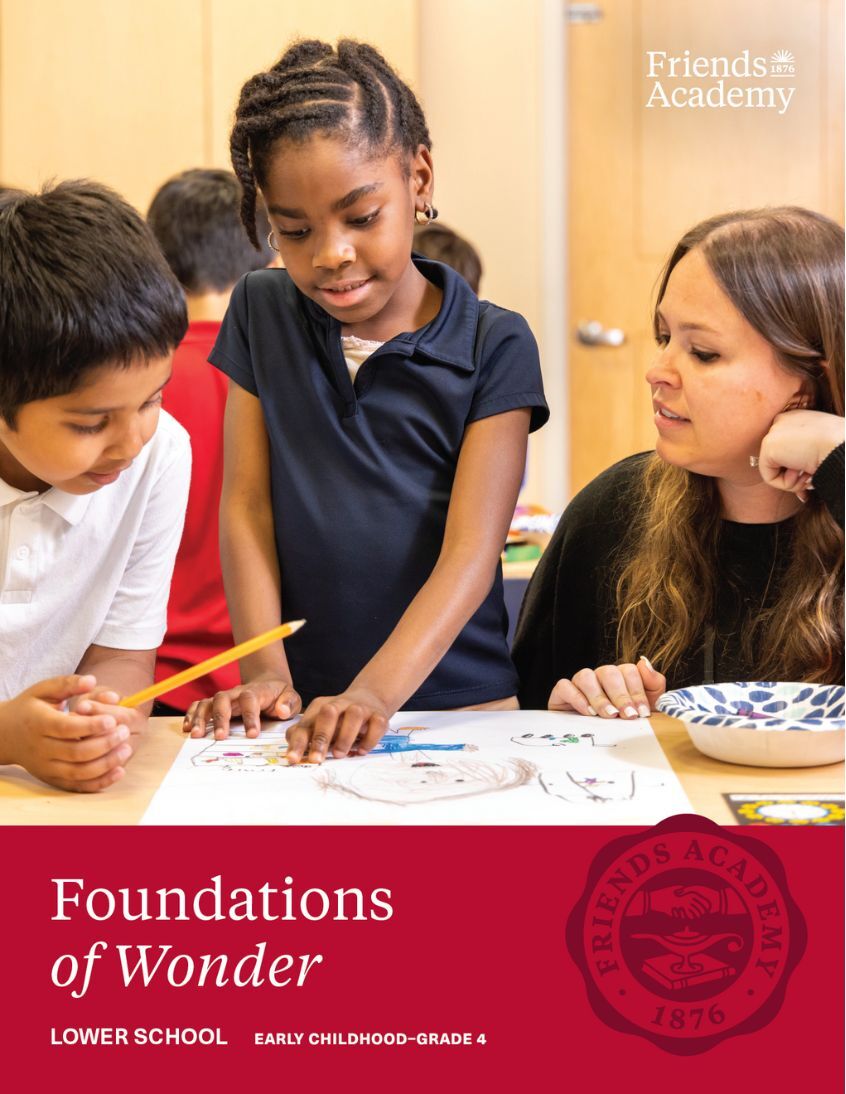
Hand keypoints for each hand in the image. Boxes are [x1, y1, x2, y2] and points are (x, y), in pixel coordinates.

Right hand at [0, 675, 132, 791]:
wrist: (4, 735)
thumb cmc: (29, 708)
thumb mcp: (43, 690)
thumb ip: (67, 684)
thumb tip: (92, 680)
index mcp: (38, 724)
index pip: (66, 728)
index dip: (91, 726)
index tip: (112, 720)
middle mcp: (41, 749)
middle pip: (76, 752)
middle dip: (104, 744)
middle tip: (124, 732)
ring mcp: (46, 767)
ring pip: (79, 772)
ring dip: (106, 764)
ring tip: (126, 749)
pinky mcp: (52, 779)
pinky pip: (78, 786)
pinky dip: (100, 782)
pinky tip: (119, 771)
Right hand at [183, 677, 301, 738]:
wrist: (268, 687)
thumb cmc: (279, 696)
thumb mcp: (291, 698)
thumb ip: (289, 703)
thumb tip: (281, 710)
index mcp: (256, 691)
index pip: (250, 699)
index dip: (250, 716)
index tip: (252, 735)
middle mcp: (236, 693)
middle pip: (223, 699)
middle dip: (220, 718)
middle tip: (220, 737)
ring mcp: (224, 698)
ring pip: (208, 702)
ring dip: (200, 717)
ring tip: (195, 735)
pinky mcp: (215, 705)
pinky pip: (199, 706)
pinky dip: (191, 714)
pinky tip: (187, 728)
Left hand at [285, 687, 390, 763]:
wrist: (369, 698)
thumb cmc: (339, 718)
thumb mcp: (320, 723)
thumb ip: (305, 736)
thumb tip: (291, 753)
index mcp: (321, 707)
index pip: (306, 724)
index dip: (298, 742)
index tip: (293, 758)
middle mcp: (340, 704)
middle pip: (328, 713)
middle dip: (321, 737)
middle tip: (316, 759)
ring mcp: (361, 708)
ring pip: (354, 715)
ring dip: (345, 736)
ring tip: (339, 754)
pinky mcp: (378, 715)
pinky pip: (376, 724)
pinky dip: (369, 739)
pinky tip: (361, 751)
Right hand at [548, 656, 665, 718]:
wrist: (599, 741)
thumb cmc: (622, 723)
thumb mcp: (646, 706)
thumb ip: (653, 684)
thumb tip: (645, 662)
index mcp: (620, 677)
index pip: (629, 671)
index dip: (637, 692)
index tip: (642, 712)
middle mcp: (599, 676)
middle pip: (609, 672)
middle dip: (621, 696)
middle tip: (627, 715)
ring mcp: (580, 682)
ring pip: (586, 676)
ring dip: (599, 697)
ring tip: (609, 715)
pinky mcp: (562, 692)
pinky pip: (564, 686)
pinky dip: (576, 698)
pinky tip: (588, 712)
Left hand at [757, 409, 844, 500]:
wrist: (840, 445)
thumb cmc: (839, 448)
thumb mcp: (824, 446)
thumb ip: (806, 453)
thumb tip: (797, 472)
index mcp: (798, 418)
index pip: (787, 448)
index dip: (798, 466)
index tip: (813, 472)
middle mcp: (783, 421)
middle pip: (780, 459)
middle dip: (796, 474)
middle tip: (810, 475)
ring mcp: (773, 432)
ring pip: (775, 469)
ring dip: (794, 479)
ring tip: (808, 473)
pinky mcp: (767, 446)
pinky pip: (769, 477)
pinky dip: (786, 484)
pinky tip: (800, 474)